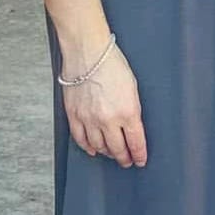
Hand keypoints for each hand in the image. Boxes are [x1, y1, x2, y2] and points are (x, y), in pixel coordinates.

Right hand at [61, 41, 146, 166]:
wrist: (88, 53)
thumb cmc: (112, 64)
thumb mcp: (133, 88)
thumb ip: (132, 110)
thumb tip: (132, 126)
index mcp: (128, 112)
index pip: (136, 142)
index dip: (139, 155)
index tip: (140, 160)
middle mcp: (108, 120)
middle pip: (117, 149)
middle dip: (124, 158)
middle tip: (127, 161)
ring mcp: (89, 119)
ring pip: (99, 147)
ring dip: (107, 153)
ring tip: (112, 154)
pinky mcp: (74, 116)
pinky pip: (80, 139)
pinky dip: (87, 147)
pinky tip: (92, 149)